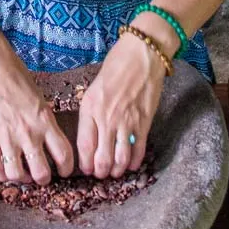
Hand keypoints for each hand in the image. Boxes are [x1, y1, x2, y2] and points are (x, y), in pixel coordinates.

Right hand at [0, 30, 73, 185]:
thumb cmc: (15, 74)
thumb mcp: (38, 96)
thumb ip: (44, 120)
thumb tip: (47, 138)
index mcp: (44, 120)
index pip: (63, 155)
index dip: (67, 168)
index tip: (65, 170)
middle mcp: (28, 133)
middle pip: (42, 173)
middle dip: (44, 179)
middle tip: (43, 176)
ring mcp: (6, 137)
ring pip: (18, 175)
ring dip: (22, 178)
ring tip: (23, 173)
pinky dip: (1, 174)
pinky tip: (5, 169)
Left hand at [77, 33, 165, 179]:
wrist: (142, 55)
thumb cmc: (116, 67)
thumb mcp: (94, 88)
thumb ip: (91, 113)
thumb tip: (92, 137)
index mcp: (90, 108)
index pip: (84, 146)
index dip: (85, 163)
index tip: (86, 169)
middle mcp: (106, 118)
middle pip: (101, 158)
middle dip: (100, 171)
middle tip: (101, 173)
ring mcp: (126, 122)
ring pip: (120, 158)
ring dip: (117, 170)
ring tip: (115, 171)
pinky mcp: (144, 122)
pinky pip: (138, 150)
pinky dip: (134, 162)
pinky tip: (131, 165)